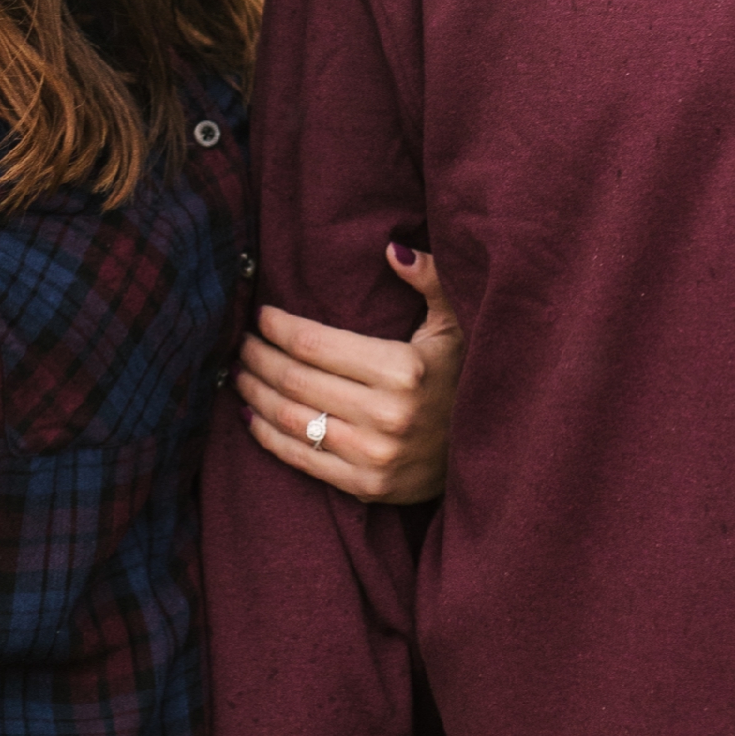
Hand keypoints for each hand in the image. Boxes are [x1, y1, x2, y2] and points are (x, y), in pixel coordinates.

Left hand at [236, 243, 464, 503]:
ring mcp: (374, 456)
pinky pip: (301, 459)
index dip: (278, 327)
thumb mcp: (459, 323)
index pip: (315, 344)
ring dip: (254, 395)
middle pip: (295, 380)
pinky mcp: (367, 486)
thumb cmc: (468, 377)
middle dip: (258, 357)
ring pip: (290, 419)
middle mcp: (386, 415)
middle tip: (241, 342)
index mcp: (404, 370)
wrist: (495, 452)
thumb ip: (431, 280)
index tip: (261, 315)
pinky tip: (251, 416)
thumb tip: (392, 249)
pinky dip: (268, 437)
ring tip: (239, 374)